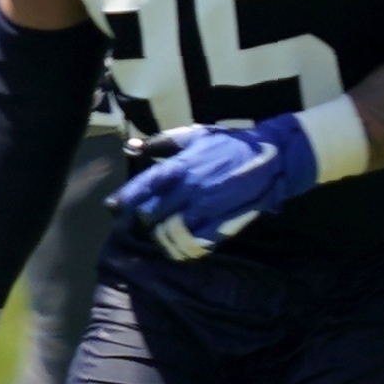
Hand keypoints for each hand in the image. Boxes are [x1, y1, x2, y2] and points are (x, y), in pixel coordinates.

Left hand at [121, 114, 324, 261]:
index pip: (145, 186)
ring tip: (156, 233)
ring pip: (172, 231)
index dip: (126, 198)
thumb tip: (131, 146)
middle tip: (139, 220)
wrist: (270, 158)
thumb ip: (160, 143)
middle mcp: (191, 189)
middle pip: (154, 212)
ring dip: (160, 235)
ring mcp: (208, 208)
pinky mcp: (224, 222)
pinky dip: (184, 247)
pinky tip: (177, 245)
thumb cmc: (226, 144)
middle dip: (142, 218)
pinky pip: (198, 242)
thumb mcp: (193, 136)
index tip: (112, 207)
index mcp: (181, 166)